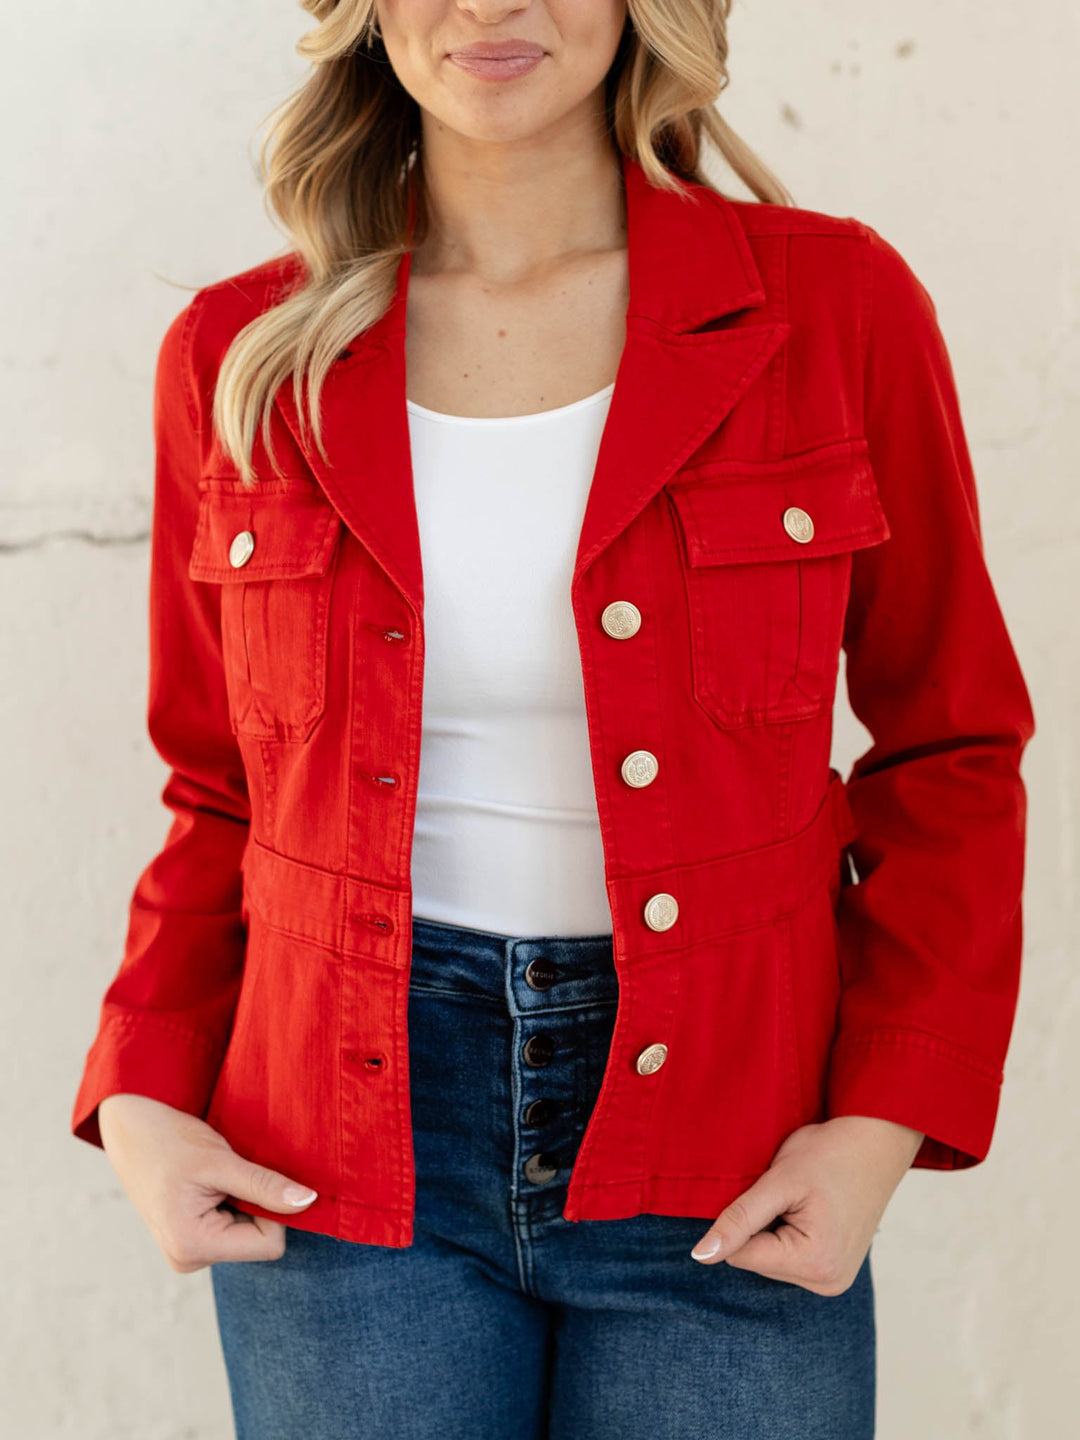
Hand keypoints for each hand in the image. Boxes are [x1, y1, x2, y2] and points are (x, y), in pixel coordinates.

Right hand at [97, 1093, 318, 1272]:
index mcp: (192, 1247)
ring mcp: (187, 1253)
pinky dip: (231, 1203)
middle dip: (255, 1205)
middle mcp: (187, 1259)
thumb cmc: (170, 1141)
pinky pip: (232, 1228)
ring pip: (247, 1233)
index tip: (250, 1178)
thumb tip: (308, 1202)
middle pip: (258, 1241)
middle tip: (228, 1174)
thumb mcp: (221, 1161)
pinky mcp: (189, 1241)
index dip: (273, 1209)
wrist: (130, 1130)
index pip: (269, 1244)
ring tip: (214, 1178)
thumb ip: (264, 1186)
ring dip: (243, 1202)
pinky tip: (210, 1185)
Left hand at [690, 1115, 924, 1293]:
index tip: (766, 1191)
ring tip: (799, 1199)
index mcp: (815, 1264)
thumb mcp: (778, 1181)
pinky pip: (787, 1258)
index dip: (739, 1218)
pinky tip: (807, 1210)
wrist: (875, 1143)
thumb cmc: (829, 1153)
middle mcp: (827, 1282)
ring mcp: (833, 1280)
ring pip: (768, 1260)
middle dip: (758, 1225)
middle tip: (788, 1192)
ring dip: (772, 1229)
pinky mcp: (833, 1270)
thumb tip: (700, 1256)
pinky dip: (786, 1233)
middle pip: (755, 1261)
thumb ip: (739, 1220)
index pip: (740, 1256)